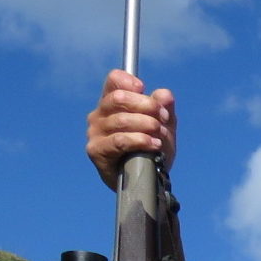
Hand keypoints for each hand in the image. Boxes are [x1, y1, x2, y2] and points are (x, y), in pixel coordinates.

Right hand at [86, 69, 176, 186]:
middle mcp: (99, 115)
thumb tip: (165, 95)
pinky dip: (139, 140)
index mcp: (112, 103)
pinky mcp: (96, 150)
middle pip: (119, 98)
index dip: (130, 82)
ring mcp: (95, 133)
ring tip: (160, 135)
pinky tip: (153, 144)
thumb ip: (164, 110)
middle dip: (147, 106)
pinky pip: (119, 140)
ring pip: (121, 120)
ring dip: (147, 125)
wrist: (146, 181)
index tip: (145, 90)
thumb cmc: (151, 150)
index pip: (114, 80)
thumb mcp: (164, 127)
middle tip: (162, 118)